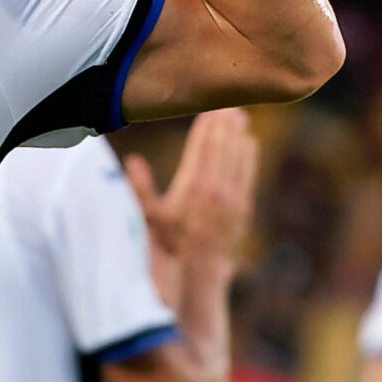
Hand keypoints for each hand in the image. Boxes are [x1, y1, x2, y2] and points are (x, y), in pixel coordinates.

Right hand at [125, 107, 257, 274]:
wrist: (197, 277)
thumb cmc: (167, 247)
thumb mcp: (149, 218)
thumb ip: (140, 188)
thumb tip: (132, 161)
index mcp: (191, 185)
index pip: (202, 145)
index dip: (207, 125)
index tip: (211, 107)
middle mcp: (215, 189)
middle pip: (222, 146)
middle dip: (225, 124)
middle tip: (229, 103)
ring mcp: (232, 199)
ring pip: (238, 158)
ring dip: (240, 135)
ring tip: (240, 116)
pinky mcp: (243, 210)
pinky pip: (248, 175)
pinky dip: (249, 157)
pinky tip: (250, 144)